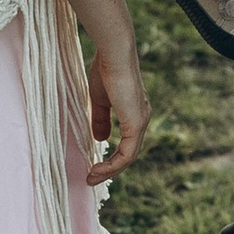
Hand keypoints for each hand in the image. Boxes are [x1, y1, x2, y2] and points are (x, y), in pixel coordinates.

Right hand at [84, 36, 149, 183]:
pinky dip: (112, 165)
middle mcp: (141, 118)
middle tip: (91, 178)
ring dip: (110, 171)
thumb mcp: (100, 99)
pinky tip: (98, 169)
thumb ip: (100, 119)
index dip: (111, 157)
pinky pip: (127, 153)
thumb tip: (101, 139)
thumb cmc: (106, 69)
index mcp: (135, 112)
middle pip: (129, 153)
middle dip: (110, 169)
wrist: (114, 55)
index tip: (93, 165)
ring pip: (128, 157)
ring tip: (92, 178)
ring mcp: (140, 122)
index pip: (127, 142)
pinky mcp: (136, 123)